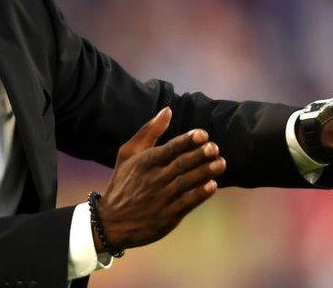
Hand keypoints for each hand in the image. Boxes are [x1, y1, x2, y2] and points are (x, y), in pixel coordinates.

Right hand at [94, 107, 225, 251]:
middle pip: (181, 164)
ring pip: (187, 182)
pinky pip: (187, 203)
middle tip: (215, 147)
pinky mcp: (167, 216)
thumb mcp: (128, 154)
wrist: (112, 222)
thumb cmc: (123, 182)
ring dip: (205, 172)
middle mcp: (153, 179)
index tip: (203, 134)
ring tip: (221, 163)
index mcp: (144, 162)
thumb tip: (168, 110)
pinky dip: (200, 194)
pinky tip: (212, 185)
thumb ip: (148, 131)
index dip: (187, 140)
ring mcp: (161, 198)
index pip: (170, 148)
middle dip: (200, 155)